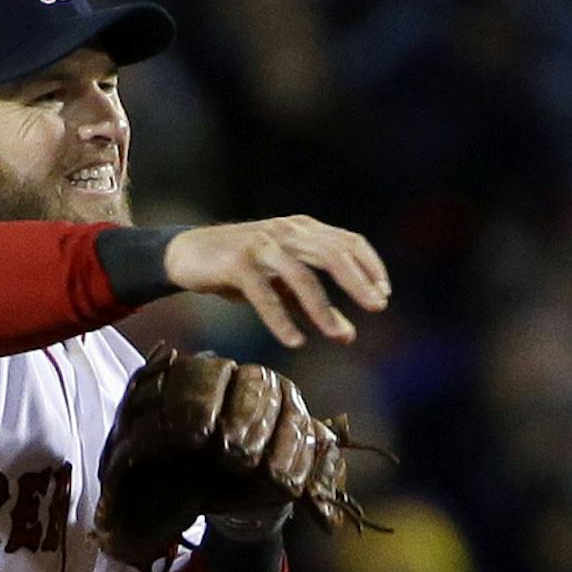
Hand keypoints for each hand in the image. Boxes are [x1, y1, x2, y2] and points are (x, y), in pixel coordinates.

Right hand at [162, 216, 390, 349]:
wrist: (188, 254)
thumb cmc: (241, 270)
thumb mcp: (282, 287)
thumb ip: (314, 306)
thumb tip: (349, 336)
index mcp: (302, 230)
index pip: (348, 241)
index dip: (370, 266)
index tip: (383, 295)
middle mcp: (286, 232)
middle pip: (332, 253)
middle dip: (358, 282)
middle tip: (378, 308)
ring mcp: (261, 245)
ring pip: (302, 275)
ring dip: (323, 308)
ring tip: (339, 337)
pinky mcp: (236, 263)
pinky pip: (264, 294)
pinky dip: (281, 319)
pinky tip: (296, 341)